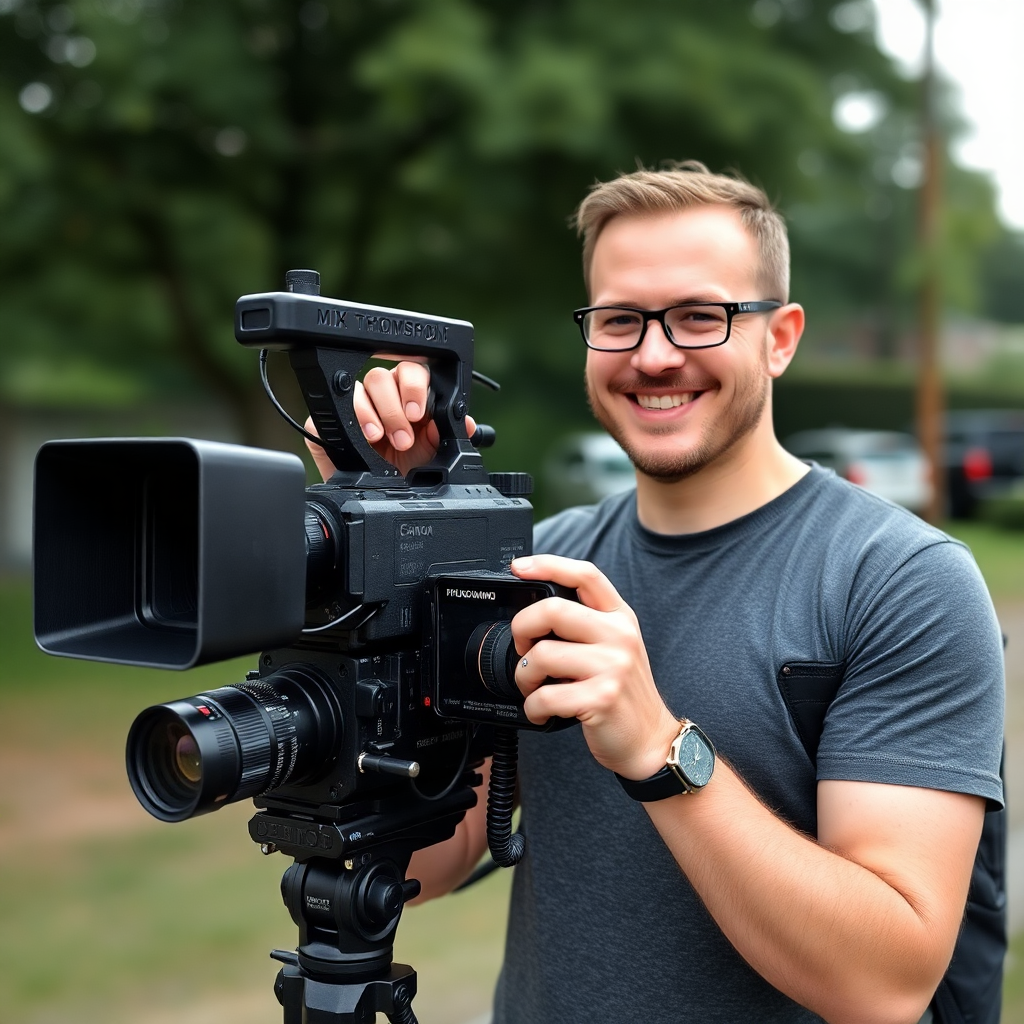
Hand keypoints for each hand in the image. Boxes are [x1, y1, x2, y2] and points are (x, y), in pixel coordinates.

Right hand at [304, 359, 475, 480]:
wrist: (385, 497)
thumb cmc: (409, 472)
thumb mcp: (435, 455)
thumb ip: (450, 435)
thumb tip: (466, 423)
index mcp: (409, 396)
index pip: (411, 372)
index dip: (414, 387)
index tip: (418, 413)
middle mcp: (383, 397)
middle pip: (381, 376)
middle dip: (394, 408)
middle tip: (402, 437)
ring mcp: (356, 407)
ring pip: (359, 388)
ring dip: (372, 413)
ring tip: (380, 439)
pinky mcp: (330, 421)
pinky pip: (331, 408)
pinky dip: (349, 421)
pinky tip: (362, 438)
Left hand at [510, 554, 679, 779]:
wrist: (650, 741)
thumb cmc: (622, 693)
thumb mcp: (616, 647)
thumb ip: (586, 623)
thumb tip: (535, 608)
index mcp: (619, 617)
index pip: (585, 574)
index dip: (548, 564)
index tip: (518, 568)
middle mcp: (619, 636)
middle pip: (553, 609)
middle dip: (522, 628)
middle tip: (523, 648)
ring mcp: (613, 666)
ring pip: (542, 654)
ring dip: (523, 675)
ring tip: (532, 687)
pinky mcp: (602, 698)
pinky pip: (545, 696)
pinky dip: (532, 708)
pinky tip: (541, 712)